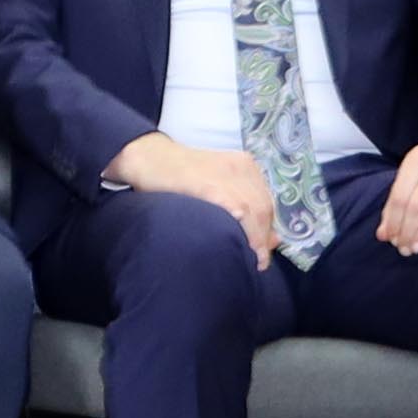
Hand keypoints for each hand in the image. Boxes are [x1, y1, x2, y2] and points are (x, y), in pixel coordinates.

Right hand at [117, 130, 282, 264]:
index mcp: (243, 165)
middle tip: (257, 259)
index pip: (266, 202)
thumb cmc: (175, 176)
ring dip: (258, 240)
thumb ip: (241, 207)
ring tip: (253, 260)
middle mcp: (241, 167)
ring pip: (257, 211)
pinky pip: (241, 211)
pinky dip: (248, 233)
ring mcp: (228, 174)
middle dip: (264, 236)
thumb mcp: (214, 187)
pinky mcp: (212, 185)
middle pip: (265, 208)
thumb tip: (270, 238)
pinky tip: (246, 249)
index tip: (262, 249)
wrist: (147, 157)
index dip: (267, 228)